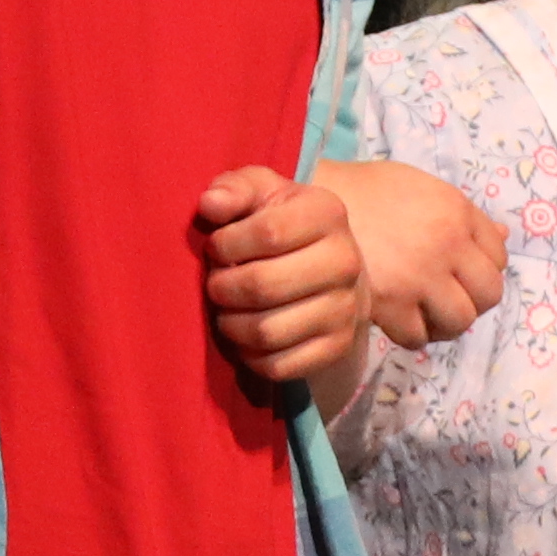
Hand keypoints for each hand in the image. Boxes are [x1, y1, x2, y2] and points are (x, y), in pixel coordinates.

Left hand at [192, 163, 369, 392]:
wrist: (332, 263)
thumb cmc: (282, 222)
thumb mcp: (261, 192)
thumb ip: (234, 189)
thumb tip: (210, 205)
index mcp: (327, 214)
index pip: (267, 233)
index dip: (227, 244)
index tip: (217, 247)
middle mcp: (346, 262)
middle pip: (262, 286)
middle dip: (223, 288)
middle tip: (216, 284)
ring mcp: (346, 310)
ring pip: (267, 331)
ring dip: (231, 325)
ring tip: (226, 310)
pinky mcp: (338, 348)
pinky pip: (280, 366)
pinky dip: (250, 356)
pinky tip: (245, 336)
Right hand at [311, 159, 507, 345]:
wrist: (308, 206)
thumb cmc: (364, 191)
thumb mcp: (420, 187)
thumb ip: (462, 214)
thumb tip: (504, 236)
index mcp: (455, 211)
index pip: (498, 255)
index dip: (483, 269)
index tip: (462, 273)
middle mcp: (446, 245)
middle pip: (489, 294)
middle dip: (473, 300)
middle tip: (448, 298)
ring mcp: (419, 278)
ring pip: (460, 321)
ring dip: (446, 322)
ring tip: (426, 313)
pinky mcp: (389, 304)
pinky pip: (418, 336)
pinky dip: (412, 333)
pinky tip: (398, 319)